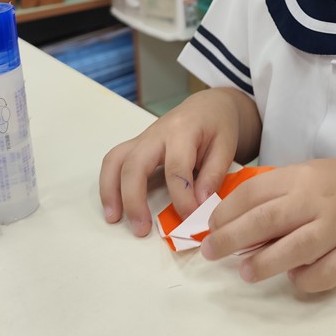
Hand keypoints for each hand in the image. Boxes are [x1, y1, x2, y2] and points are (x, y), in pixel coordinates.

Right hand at [99, 88, 247, 236]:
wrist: (207, 106)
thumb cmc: (218, 126)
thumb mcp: (226, 146)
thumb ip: (214, 175)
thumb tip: (199, 205)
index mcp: (184, 130)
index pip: (176, 167)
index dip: (182, 197)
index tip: (191, 218)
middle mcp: (157, 133)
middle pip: (135, 164)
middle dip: (135, 199)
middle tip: (141, 229)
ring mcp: (143, 138)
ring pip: (115, 160)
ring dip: (111, 191)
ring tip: (114, 219)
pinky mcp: (136, 145)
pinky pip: (114, 161)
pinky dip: (109, 184)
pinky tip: (114, 206)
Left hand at [200, 159, 335, 291]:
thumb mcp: (311, 175)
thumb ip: (279, 192)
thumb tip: (236, 221)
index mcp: (303, 177)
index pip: (254, 193)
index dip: (226, 212)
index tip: (211, 228)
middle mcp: (318, 201)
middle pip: (265, 222)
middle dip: (230, 239)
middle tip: (211, 253)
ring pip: (292, 251)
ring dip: (262, 264)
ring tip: (245, 273)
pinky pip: (321, 275)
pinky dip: (302, 280)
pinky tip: (294, 276)